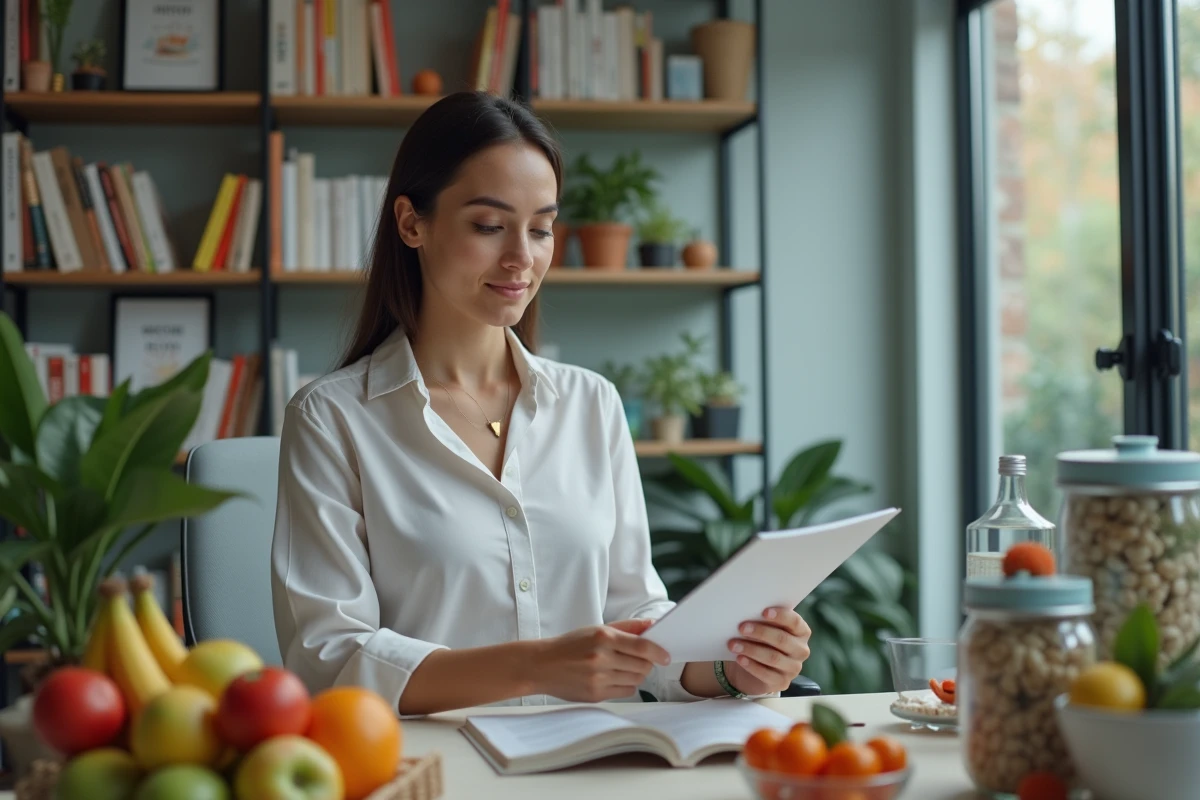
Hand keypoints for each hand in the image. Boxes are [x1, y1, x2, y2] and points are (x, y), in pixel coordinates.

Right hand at [532, 619, 671, 702]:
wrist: (541, 665)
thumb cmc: (570, 645)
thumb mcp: (596, 629)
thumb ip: (627, 627)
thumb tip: (652, 624)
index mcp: (603, 637)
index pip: (642, 646)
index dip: (658, 652)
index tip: (666, 656)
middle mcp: (601, 658)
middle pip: (642, 666)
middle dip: (646, 663)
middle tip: (640, 659)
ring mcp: (598, 678)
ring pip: (636, 680)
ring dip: (636, 674)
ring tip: (623, 667)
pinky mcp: (595, 694)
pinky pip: (625, 692)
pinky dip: (626, 685)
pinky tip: (614, 678)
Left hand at [723, 607, 810, 695]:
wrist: (755, 667)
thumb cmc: (761, 640)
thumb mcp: (765, 628)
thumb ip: (763, 620)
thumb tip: (748, 613)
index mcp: (801, 631)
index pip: (794, 621)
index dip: (780, 616)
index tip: (764, 612)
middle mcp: (801, 650)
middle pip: (782, 639)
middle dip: (760, 632)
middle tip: (741, 627)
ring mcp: (794, 668)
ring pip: (773, 657)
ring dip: (751, 649)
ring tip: (733, 644)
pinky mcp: (782, 682)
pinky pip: (767, 674)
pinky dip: (751, 665)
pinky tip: (739, 658)